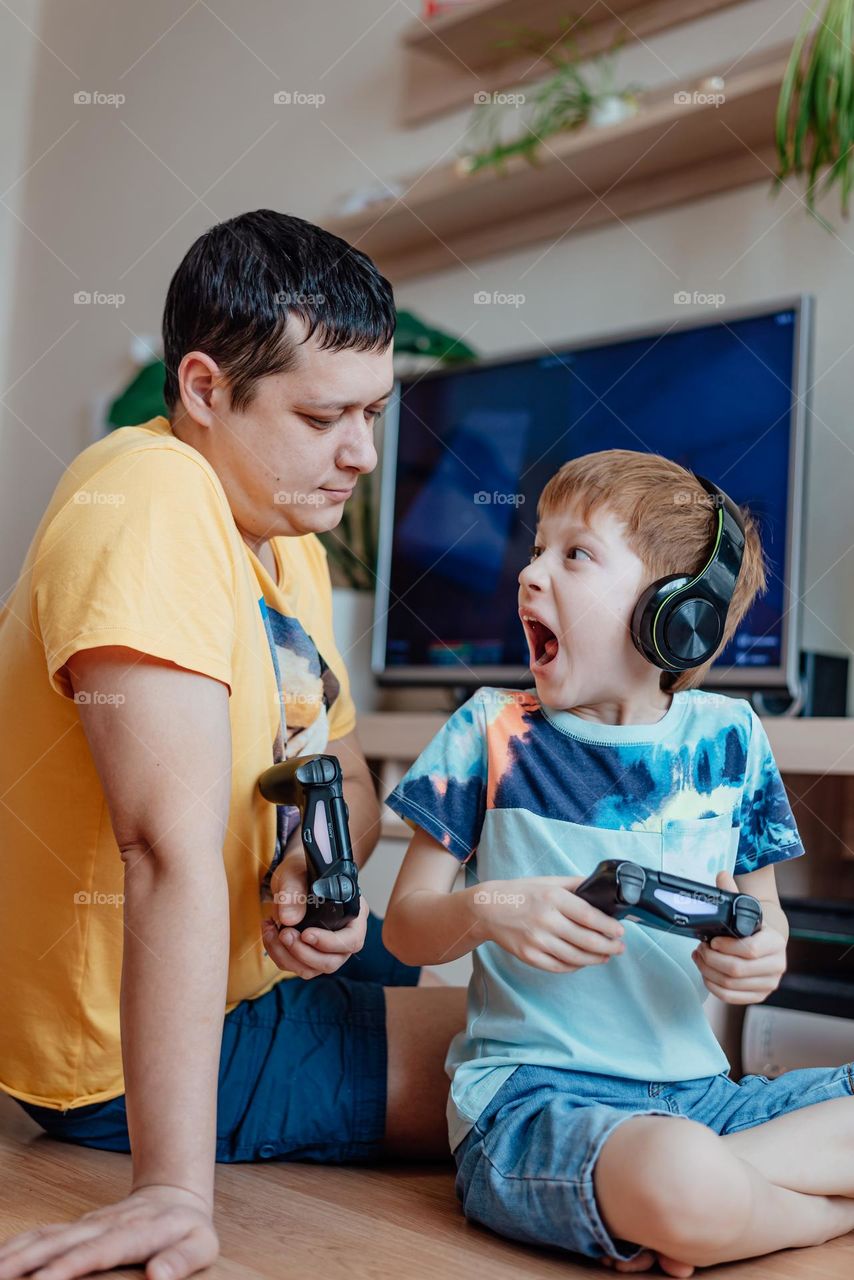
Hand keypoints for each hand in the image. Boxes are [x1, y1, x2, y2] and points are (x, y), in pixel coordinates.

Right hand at [0, 1184, 216, 1279]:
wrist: (175, 1195)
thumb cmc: (191, 1229)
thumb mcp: (202, 1244)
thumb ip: (182, 1259)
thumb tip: (159, 1277)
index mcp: (138, 1232)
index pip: (101, 1250)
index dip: (72, 1264)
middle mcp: (107, 1225)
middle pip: (63, 1243)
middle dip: (29, 1262)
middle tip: (1, 1277)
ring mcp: (89, 1225)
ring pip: (47, 1237)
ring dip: (17, 1253)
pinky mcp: (78, 1229)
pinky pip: (43, 1236)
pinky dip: (18, 1246)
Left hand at [263, 848, 368, 978]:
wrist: (292, 877)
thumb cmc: (301, 871)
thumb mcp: (296, 873)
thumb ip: (294, 891)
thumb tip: (289, 919)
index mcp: (353, 914)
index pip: (352, 940)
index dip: (330, 943)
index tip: (306, 933)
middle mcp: (344, 935)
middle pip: (332, 961)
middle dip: (303, 953)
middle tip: (284, 933)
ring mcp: (327, 949)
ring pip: (312, 969)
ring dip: (287, 956)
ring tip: (272, 931)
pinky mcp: (308, 955)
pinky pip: (295, 966)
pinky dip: (278, 954)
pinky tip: (269, 933)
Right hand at [473, 876, 625, 973]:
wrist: (488, 908)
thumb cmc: (521, 893)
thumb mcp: (548, 882)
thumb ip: (575, 885)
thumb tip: (602, 890)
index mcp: (553, 898)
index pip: (589, 916)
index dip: (609, 927)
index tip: (621, 931)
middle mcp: (546, 920)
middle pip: (586, 940)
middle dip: (608, 946)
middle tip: (619, 947)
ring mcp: (537, 940)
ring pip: (575, 957)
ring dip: (595, 959)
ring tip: (606, 956)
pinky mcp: (529, 956)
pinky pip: (559, 966)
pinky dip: (574, 966)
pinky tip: (582, 961)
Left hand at [692, 871, 786, 1003]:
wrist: (769, 942)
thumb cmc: (754, 925)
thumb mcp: (746, 907)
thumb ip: (732, 891)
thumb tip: (722, 874)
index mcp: (775, 942)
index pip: (749, 950)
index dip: (726, 947)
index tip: (712, 940)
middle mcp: (777, 965)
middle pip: (736, 970)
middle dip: (711, 959)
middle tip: (700, 949)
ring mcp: (769, 983)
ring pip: (731, 985)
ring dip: (708, 971)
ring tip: (700, 958)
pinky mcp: (759, 995)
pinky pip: (732, 997)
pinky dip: (713, 986)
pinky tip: (706, 973)